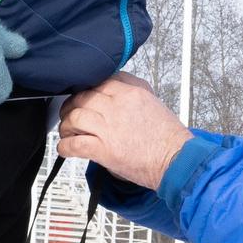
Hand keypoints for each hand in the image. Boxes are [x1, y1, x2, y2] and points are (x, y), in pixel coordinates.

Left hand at [59, 71, 191, 188]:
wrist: (177, 160)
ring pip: (74, 119)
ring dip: (66, 127)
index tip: (82, 97)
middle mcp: (116, 106)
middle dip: (70, 107)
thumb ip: (134, 95)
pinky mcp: (103, 149)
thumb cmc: (170, 138)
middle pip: (81, 98)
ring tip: (67, 133)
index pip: (99, 82)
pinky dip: (65, 147)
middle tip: (68, 114)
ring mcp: (108, 127)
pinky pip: (74, 144)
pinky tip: (65, 149)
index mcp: (130, 93)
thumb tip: (119, 92)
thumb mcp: (155, 104)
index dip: (86, 90)